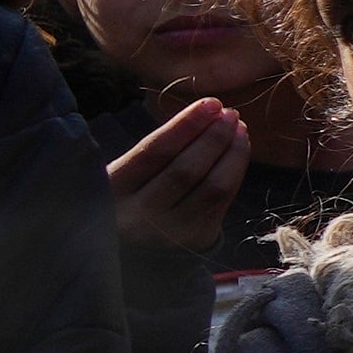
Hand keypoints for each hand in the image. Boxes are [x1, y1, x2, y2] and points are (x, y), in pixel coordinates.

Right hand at [105, 93, 254, 253]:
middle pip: (186, 169)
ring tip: (239, 128)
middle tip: (229, 113)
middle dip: (213, 137)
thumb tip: (207, 113)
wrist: (132, 249)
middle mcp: (139, 216)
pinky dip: (235, 171)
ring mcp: (169, 233)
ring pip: (211, 187)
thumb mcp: (126, 172)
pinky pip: (222, 201)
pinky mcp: (195, 240)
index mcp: (114, 190)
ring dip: (231, 153)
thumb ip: (158, 148)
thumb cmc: (131, 196)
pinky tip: (239, 150)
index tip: (211, 103)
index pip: (155, 151)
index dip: (186, 125)